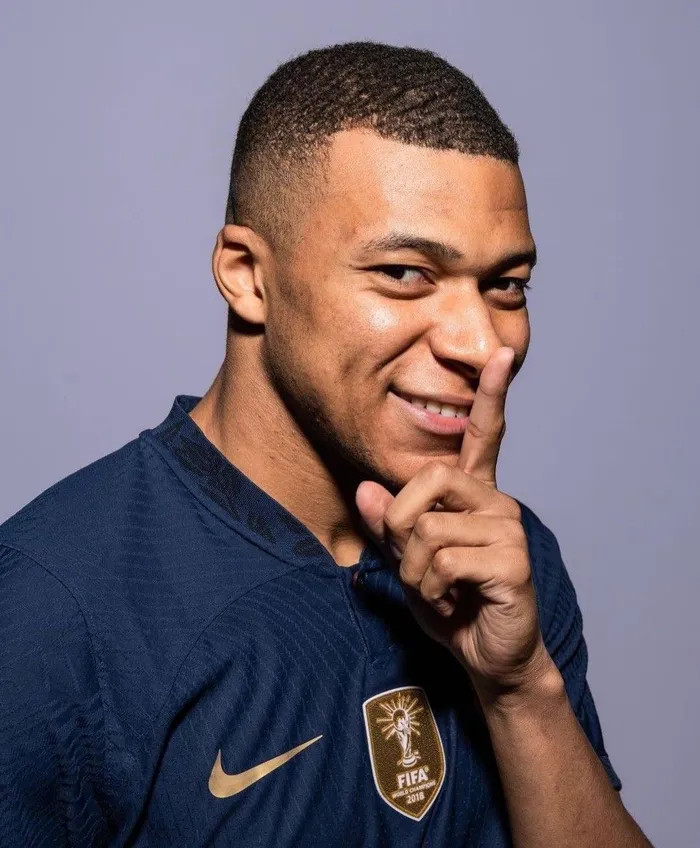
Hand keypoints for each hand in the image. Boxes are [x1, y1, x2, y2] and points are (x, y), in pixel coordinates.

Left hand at [355, 347, 553, 703]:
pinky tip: (451, 602)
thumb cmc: (451, 604)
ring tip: (437, 590)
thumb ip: (389, 526)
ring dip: (415, 570)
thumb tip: (367, 489)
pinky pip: (444, 561)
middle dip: (400, 523)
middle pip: (430, 477)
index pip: (485, 434)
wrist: (486, 656)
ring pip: (428, 527)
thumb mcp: (408, 562)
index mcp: (475, 494)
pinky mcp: (512, 562)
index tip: (505, 354)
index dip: (493, 393)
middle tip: (412, 563)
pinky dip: (430, 589)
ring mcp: (508, 529)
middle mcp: (496, 502)